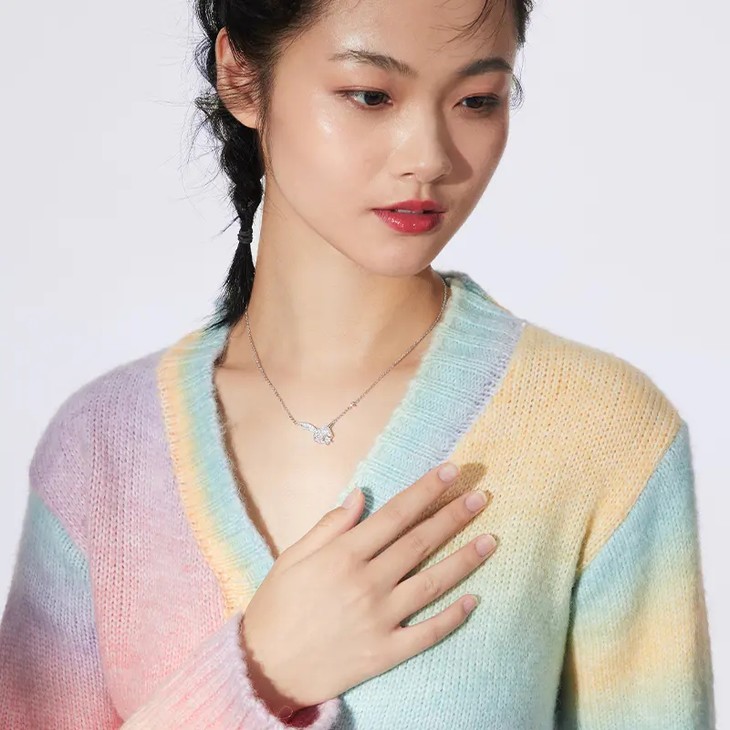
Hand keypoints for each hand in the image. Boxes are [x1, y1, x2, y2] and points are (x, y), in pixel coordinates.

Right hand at [240, 462, 495, 717]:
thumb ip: (329, 526)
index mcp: (343, 556)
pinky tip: (474, 599)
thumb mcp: (292, 557)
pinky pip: (427, 633)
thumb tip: (360, 495)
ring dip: (465, 559)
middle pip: (420, 542)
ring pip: (432, 583)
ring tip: (492, 540)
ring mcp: (380, 619)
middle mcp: (367, 583)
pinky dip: (453, 617)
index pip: (395, 514)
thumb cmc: (277, 606)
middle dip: (454, 516)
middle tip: (482, 497)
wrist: (264, 668)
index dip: (426, 491)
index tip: (451, 471)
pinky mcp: (385, 652)